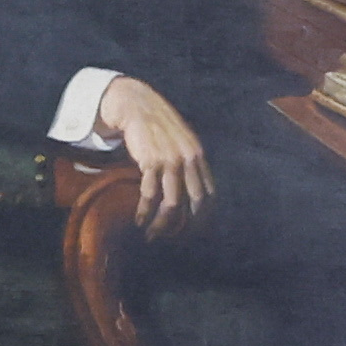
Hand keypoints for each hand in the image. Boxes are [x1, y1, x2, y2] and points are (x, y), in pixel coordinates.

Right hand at [97, 76, 211, 232]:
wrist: (137, 105)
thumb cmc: (157, 125)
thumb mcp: (180, 141)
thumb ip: (188, 162)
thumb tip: (190, 190)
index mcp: (198, 156)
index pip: (209, 194)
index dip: (202, 217)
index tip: (192, 231)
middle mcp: (189, 159)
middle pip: (194, 202)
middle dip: (184, 226)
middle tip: (172, 239)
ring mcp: (170, 161)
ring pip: (172, 204)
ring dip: (161, 224)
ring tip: (151, 235)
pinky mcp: (150, 162)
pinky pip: (150, 194)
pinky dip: (144, 211)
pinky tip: (139, 219)